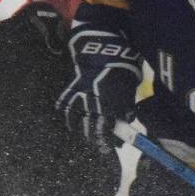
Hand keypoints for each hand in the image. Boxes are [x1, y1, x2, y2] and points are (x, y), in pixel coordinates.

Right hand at [56, 27, 141, 151]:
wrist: (104, 47)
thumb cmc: (122, 67)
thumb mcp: (130, 87)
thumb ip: (126, 105)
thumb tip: (126, 119)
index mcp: (109, 104)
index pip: (106, 130)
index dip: (107, 141)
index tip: (110, 148)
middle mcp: (93, 103)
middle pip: (90, 128)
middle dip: (95, 139)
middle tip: (99, 145)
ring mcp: (80, 96)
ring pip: (76, 119)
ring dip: (81, 129)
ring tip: (84, 134)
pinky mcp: (72, 87)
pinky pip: (65, 105)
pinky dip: (67, 115)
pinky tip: (70, 122)